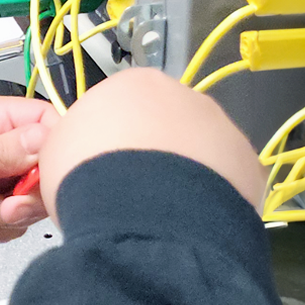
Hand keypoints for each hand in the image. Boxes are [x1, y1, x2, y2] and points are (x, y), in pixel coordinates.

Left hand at [0, 94, 56, 247]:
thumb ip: (2, 151)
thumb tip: (47, 138)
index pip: (44, 123)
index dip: (54, 150)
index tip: (45, 175)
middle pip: (42, 167)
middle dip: (29, 193)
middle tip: (5, 202)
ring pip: (27, 199)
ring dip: (7, 214)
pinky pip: (8, 220)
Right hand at [37, 67, 264, 215]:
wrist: (140, 212)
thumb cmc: (89, 173)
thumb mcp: (55, 149)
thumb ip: (75, 139)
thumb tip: (83, 150)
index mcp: (135, 83)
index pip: (121, 103)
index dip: (109, 137)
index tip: (100, 164)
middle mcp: (185, 96)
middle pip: (166, 124)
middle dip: (151, 153)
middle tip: (129, 190)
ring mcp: (222, 129)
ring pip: (199, 153)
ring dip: (183, 176)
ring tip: (159, 212)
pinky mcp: (248, 167)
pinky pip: (226, 183)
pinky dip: (211, 201)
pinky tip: (187, 222)